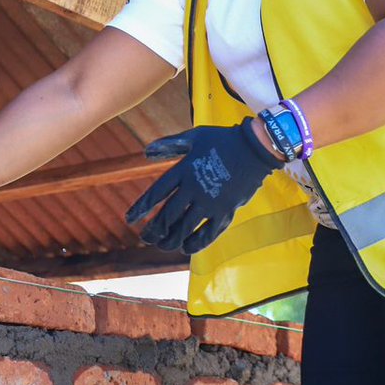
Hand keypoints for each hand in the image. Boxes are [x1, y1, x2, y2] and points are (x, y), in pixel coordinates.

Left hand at [125, 119, 280, 253]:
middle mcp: (194, 189)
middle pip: (168, 215)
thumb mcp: (194, 137)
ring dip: (170, 239)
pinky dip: (196, 243)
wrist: (255, 147)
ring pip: (185, 228)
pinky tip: (186, 247)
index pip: (157, 194)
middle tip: (145, 237)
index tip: (129, 219)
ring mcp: (211, 202)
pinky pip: (209, 233)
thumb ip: (170, 145)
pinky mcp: (226, 211)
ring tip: (162, 245)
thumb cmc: (222, 139)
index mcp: (184, 170)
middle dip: (154, 229)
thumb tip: (145, 152)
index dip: (141, 208)